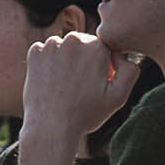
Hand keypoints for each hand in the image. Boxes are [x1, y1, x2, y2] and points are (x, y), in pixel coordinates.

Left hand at [21, 31, 139, 148]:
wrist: (51, 124)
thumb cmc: (87, 113)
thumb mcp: (119, 96)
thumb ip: (130, 71)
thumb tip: (122, 54)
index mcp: (96, 47)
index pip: (105, 47)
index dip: (105, 65)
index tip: (100, 82)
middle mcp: (73, 40)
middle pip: (85, 45)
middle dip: (87, 60)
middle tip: (84, 86)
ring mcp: (51, 45)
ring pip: (66, 48)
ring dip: (69, 60)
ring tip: (69, 85)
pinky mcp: (35, 52)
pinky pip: (48, 52)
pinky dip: (51, 63)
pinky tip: (54, 82)